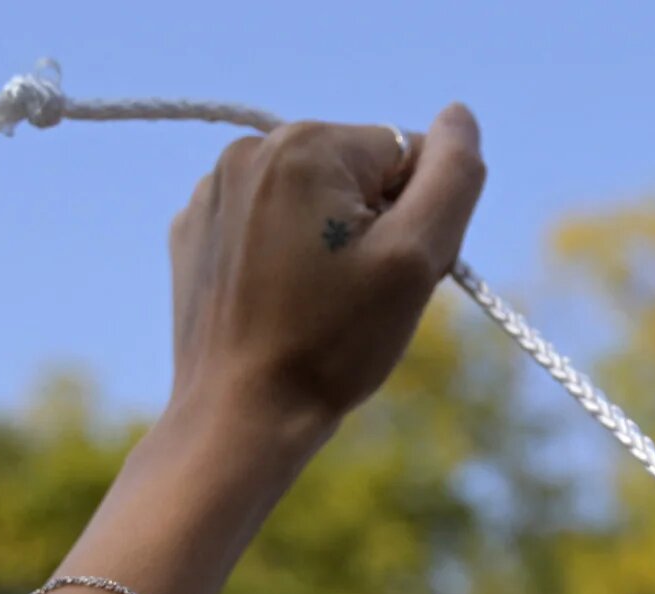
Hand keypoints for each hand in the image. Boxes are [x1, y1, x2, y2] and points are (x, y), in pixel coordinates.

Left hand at [164, 104, 485, 442]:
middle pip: (358, 174)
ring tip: (320, 307)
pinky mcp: (195, 233)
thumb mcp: (417, 259)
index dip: (419, 220)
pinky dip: (288, 258)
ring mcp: (213, 191)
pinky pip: (269, 226)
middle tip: (360, 298)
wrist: (240, 415)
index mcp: (306, 144)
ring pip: (314, 201)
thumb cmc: (333, 343)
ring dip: (333, 244)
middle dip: (374, 229)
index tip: (392, 276)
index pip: (407, 155)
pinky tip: (282, 307)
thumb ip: (453, 176)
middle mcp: (249, 150)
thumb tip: (459, 117)